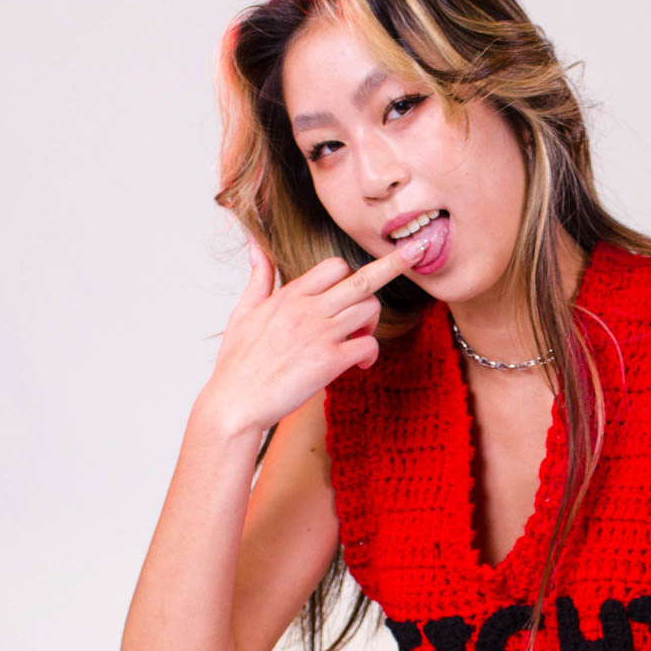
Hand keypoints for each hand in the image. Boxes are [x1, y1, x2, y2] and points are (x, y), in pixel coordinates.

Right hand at [203, 233, 431, 434]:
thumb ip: (258, 277)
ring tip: (359, 339)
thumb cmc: (238, 362)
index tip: (364, 278)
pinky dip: (371, 355)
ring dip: (373, 323)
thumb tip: (255, 246)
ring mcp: (319, 335)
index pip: (334, 265)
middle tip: (416, 252)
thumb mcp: (243, 312)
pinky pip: (368, 347)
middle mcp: (307, 309)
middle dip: (393, 264)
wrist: (235, 403)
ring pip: (369, 310)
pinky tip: (360, 365)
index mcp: (290, 296)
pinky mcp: (328, 363)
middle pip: (363, 279)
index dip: (352, 271)